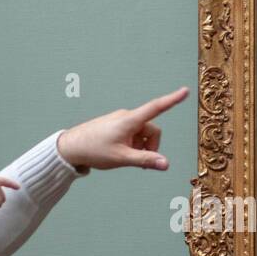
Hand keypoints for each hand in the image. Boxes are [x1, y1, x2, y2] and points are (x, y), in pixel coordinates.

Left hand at [56, 87, 185, 171]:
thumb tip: (166, 164)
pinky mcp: (116, 125)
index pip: (156, 107)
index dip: (172, 100)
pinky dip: (134, 145)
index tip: (185, 91)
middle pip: (151, 130)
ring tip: (126, 158)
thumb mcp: (122, 158)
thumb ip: (145, 160)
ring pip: (142, 134)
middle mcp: (127, 117)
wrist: (71, 147)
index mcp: (130, 120)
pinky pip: (133, 134)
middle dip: (151, 146)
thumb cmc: (94, 150)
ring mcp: (121, 120)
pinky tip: (122, 154)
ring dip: (141, 147)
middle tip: (140, 163)